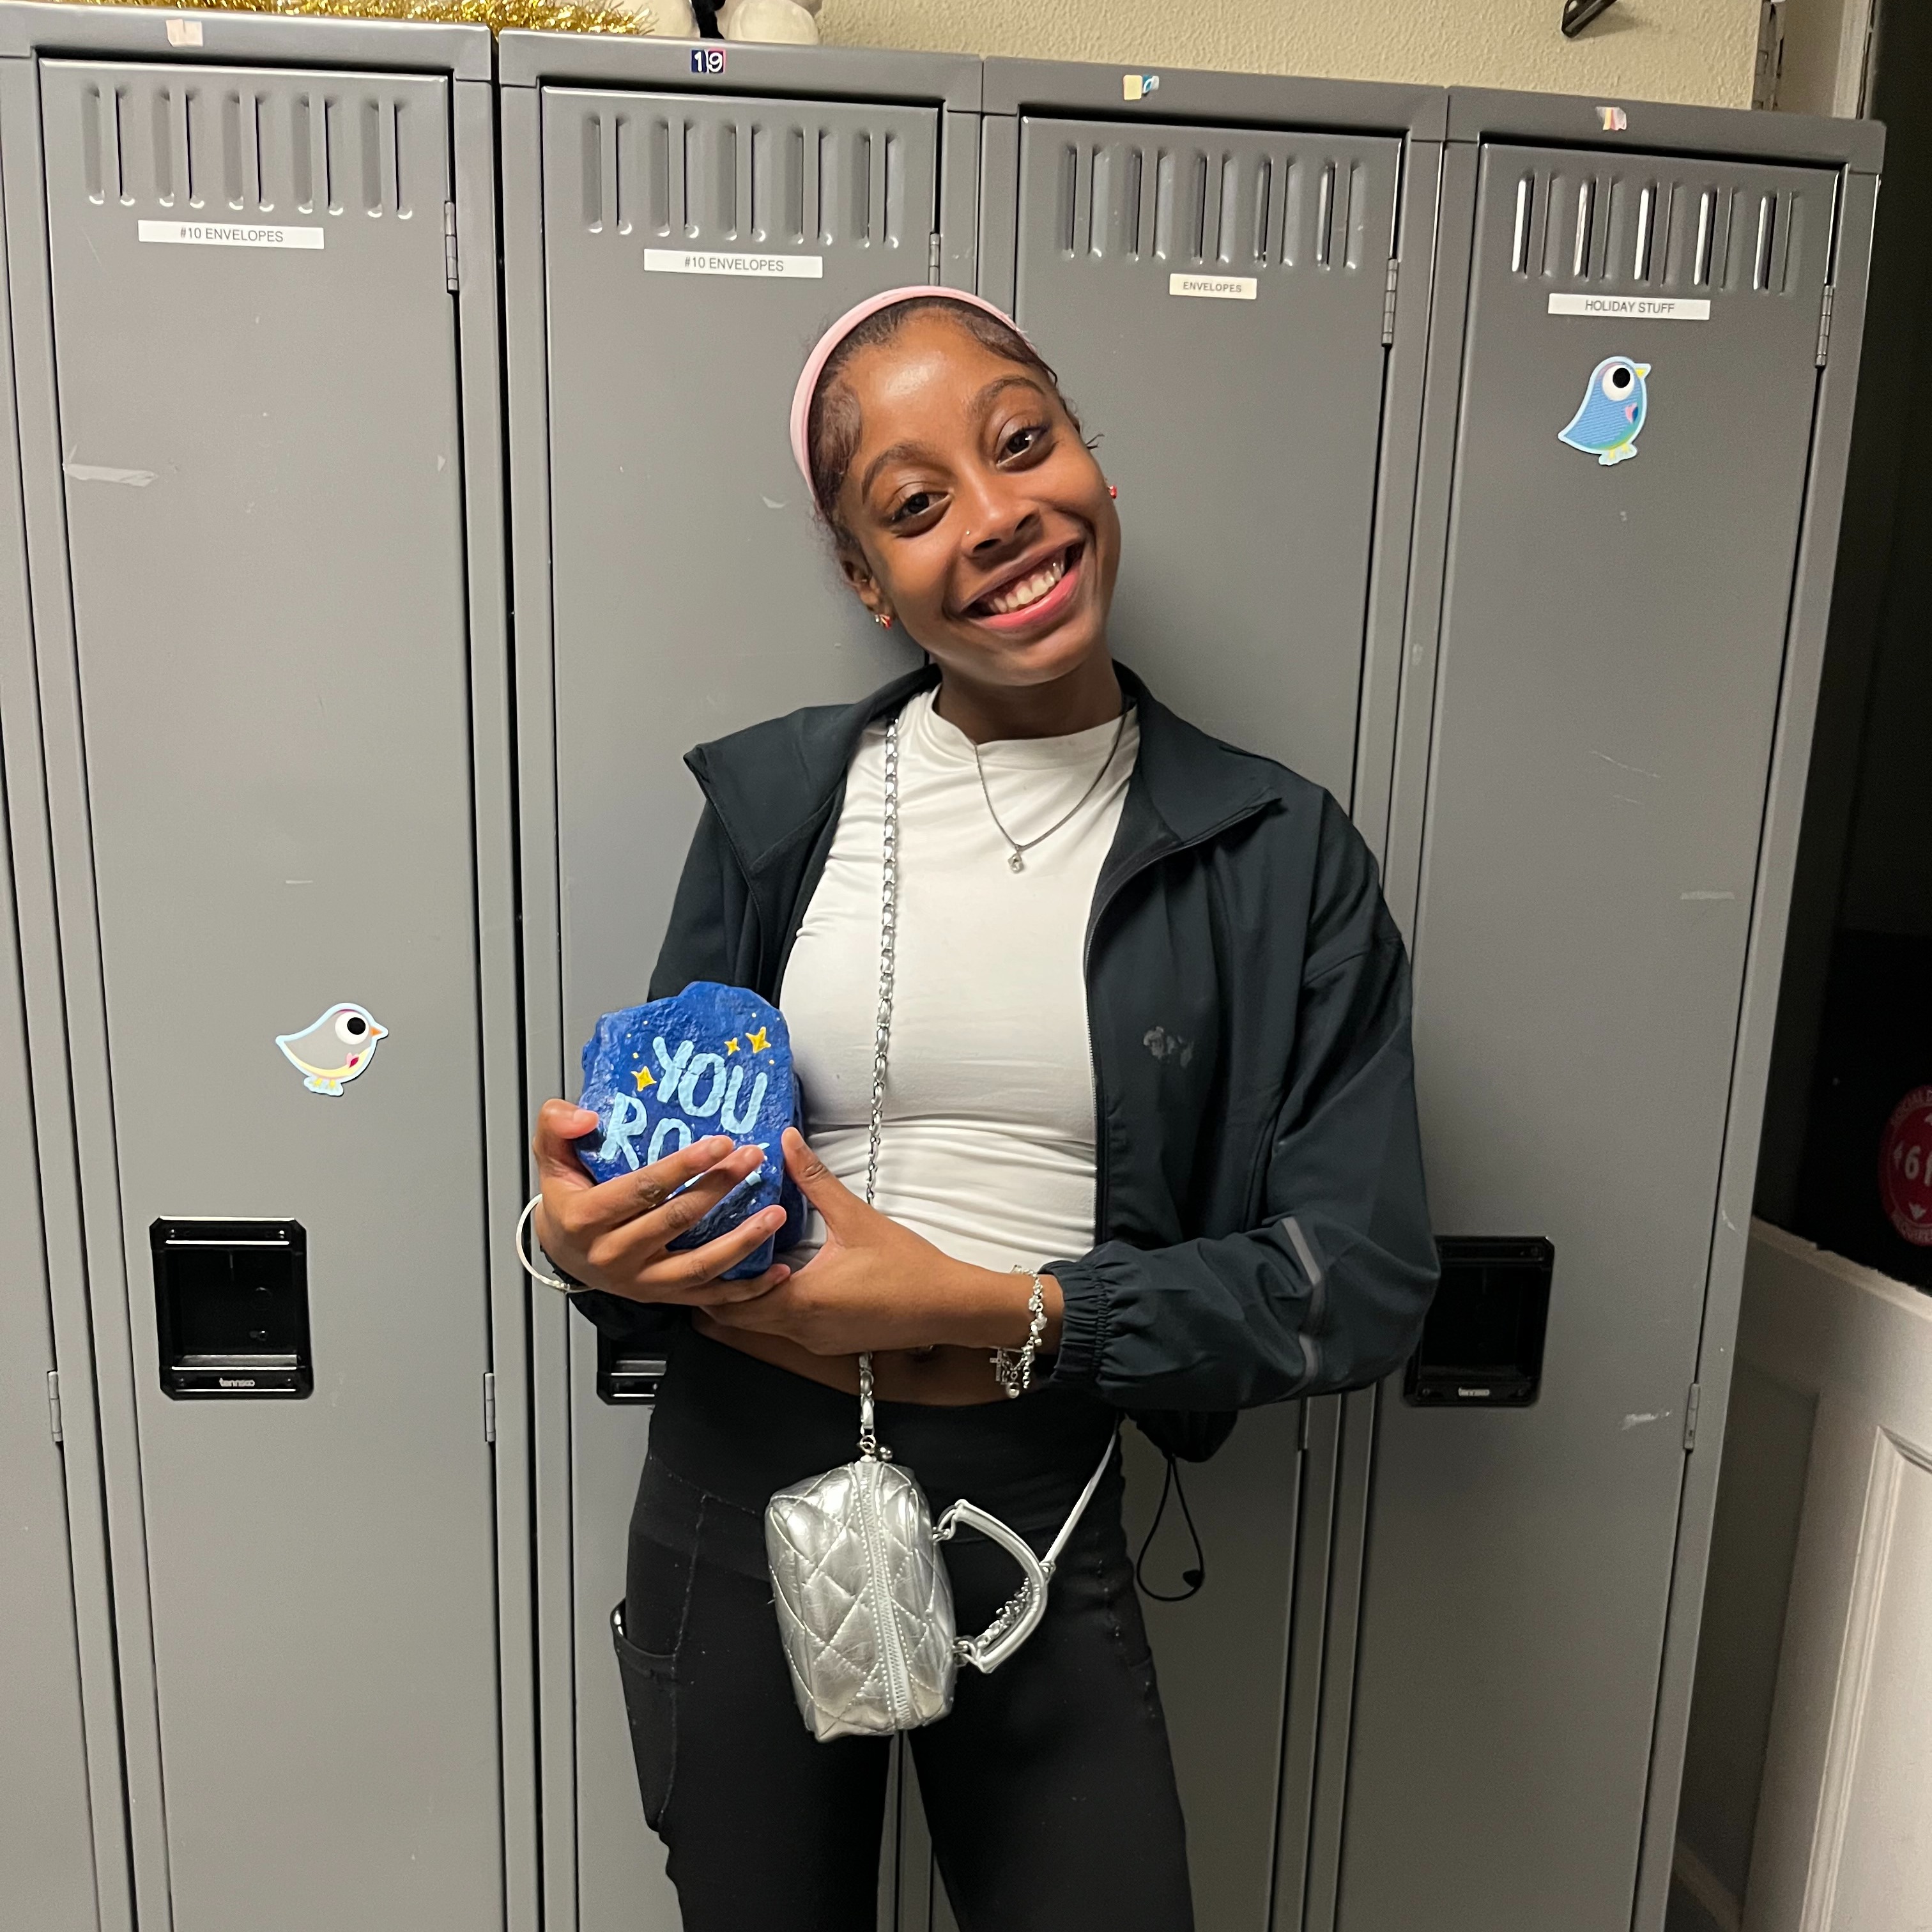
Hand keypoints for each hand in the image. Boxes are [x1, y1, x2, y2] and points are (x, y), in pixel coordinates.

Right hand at [530, 1099, 789, 1305]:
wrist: (563, 1251)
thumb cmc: (565, 1200)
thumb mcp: (550, 1158)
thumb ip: (556, 1127)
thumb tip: (585, 1116)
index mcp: (587, 1218)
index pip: (642, 1189)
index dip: (682, 1167)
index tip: (718, 1144)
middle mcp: (615, 1254)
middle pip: (676, 1220)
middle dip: (719, 1187)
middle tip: (752, 1159)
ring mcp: (641, 1281)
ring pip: (698, 1266)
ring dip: (742, 1241)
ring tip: (775, 1214)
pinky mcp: (661, 1297)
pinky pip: (708, 1297)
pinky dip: (745, 1289)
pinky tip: (776, 1272)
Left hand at [703, 1128, 1062, 1355]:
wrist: (948, 1308)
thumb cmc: (907, 1268)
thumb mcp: (856, 1218)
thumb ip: (815, 1180)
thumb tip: (786, 1142)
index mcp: (801, 1301)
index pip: (733, 1298)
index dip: (710, 1275)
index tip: (695, 1249)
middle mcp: (800, 1329)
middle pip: (737, 1318)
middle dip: (719, 1289)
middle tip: (705, 1253)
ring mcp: (814, 1342)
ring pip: (760, 1326)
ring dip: (745, 1299)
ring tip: (734, 1261)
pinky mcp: (828, 1343)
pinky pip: (784, 1328)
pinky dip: (770, 1307)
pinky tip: (777, 1279)